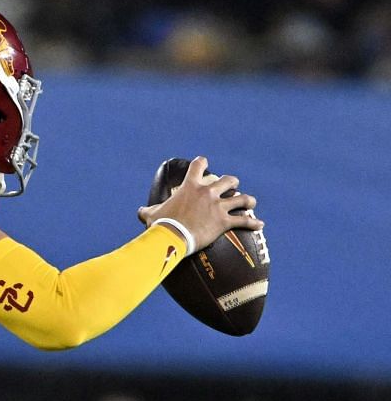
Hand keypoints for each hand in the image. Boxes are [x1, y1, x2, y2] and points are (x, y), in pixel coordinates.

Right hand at [138, 156, 261, 250]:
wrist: (171, 238)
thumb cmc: (160, 225)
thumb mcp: (151, 215)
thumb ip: (148, 211)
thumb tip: (140, 211)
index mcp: (190, 187)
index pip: (199, 166)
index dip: (202, 163)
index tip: (204, 163)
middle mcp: (208, 193)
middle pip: (228, 180)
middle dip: (232, 182)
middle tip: (232, 186)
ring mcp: (218, 207)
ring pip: (241, 199)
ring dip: (247, 200)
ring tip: (250, 203)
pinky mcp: (224, 222)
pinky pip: (244, 221)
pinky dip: (253, 223)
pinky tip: (260, 225)